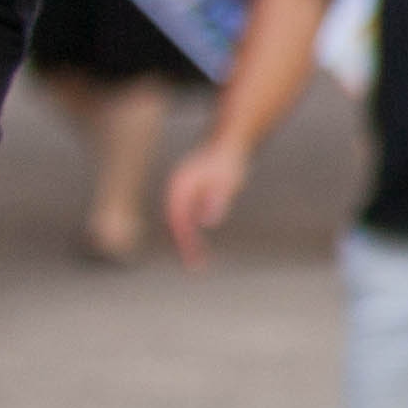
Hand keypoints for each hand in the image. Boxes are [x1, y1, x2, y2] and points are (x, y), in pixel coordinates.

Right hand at [160, 127, 256, 267]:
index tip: (194, 259)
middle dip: (184, 245)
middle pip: (175, 222)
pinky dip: (190, 229)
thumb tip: (207, 222)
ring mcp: (180, 190)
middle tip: (196, 266)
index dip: (185, 241)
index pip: (178, 220)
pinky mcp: (187, 192)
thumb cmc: (230, 163)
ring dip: (186, 239)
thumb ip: (217, 200)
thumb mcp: (228, 182)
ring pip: (178, 220)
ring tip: (197, 259)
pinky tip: (198, 240)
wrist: (231, 141)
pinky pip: (185, 215)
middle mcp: (176, 189)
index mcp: (181, 188)